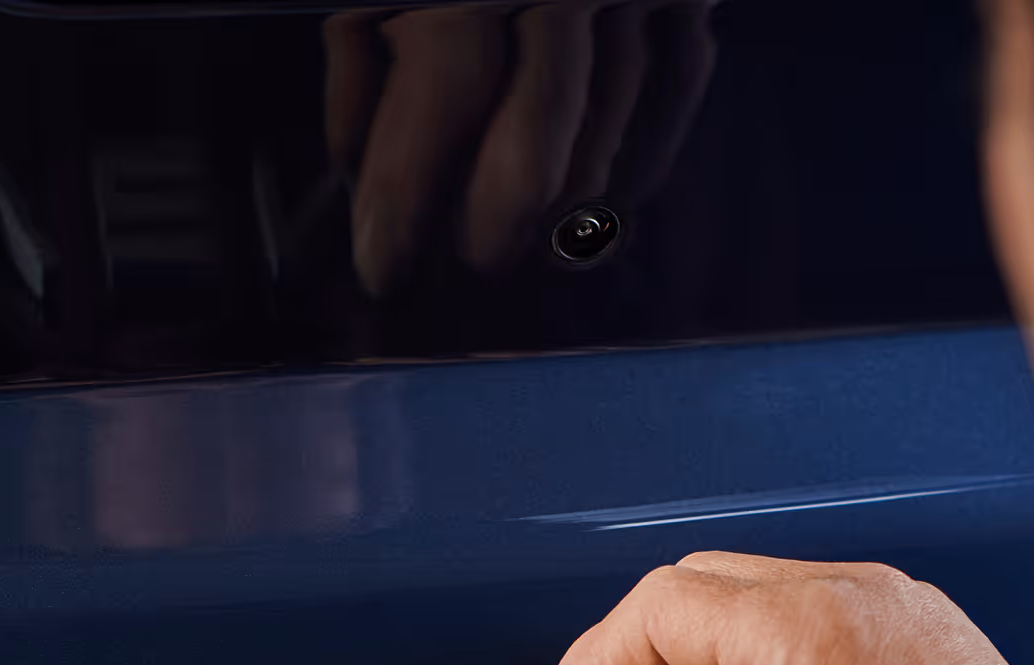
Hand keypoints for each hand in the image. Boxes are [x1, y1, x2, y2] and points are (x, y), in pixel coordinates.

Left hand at [324, 3, 719, 293]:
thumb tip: (354, 153)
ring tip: (522, 241)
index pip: (446, 75)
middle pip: (539, 123)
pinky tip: (603, 202)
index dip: (407, 182)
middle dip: (492, 217)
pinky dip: (643, 155)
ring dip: (562, 201)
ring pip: (610, 118)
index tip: (381, 258)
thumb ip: (360, 35)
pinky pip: (679, 86)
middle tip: (468, 257)